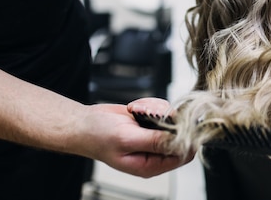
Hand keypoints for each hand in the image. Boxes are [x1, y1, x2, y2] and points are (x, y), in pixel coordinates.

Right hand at [76, 100, 192, 177]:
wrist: (84, 123)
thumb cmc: (98, 136)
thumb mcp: (127, 139)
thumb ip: (154, 141)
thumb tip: (180, 143)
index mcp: (150, 165)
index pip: (183, 155)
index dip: (186, 138)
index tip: (176, 121)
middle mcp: (155, 153)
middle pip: (181, 134)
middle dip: (166, 119)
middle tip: (147, 114)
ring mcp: (154, 137)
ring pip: (172, 119)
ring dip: (155, 110)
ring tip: (136, 112)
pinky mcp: (151, 124)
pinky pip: (163, 110)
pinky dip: (150, 105)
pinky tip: (135, 109)